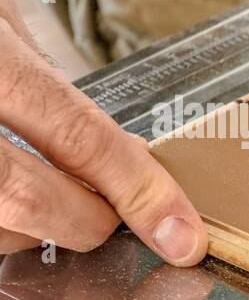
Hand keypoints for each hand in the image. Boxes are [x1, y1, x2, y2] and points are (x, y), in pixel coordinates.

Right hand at [0, 0, 206, 264]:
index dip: (137, 190)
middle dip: (82, 221)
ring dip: (22, 229)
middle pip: (23, 200)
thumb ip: (38, 65)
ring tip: (42, 198)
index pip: (76, 133)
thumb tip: (105, 141)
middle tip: (106, 217)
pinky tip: (6, 202)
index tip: (181, 235)